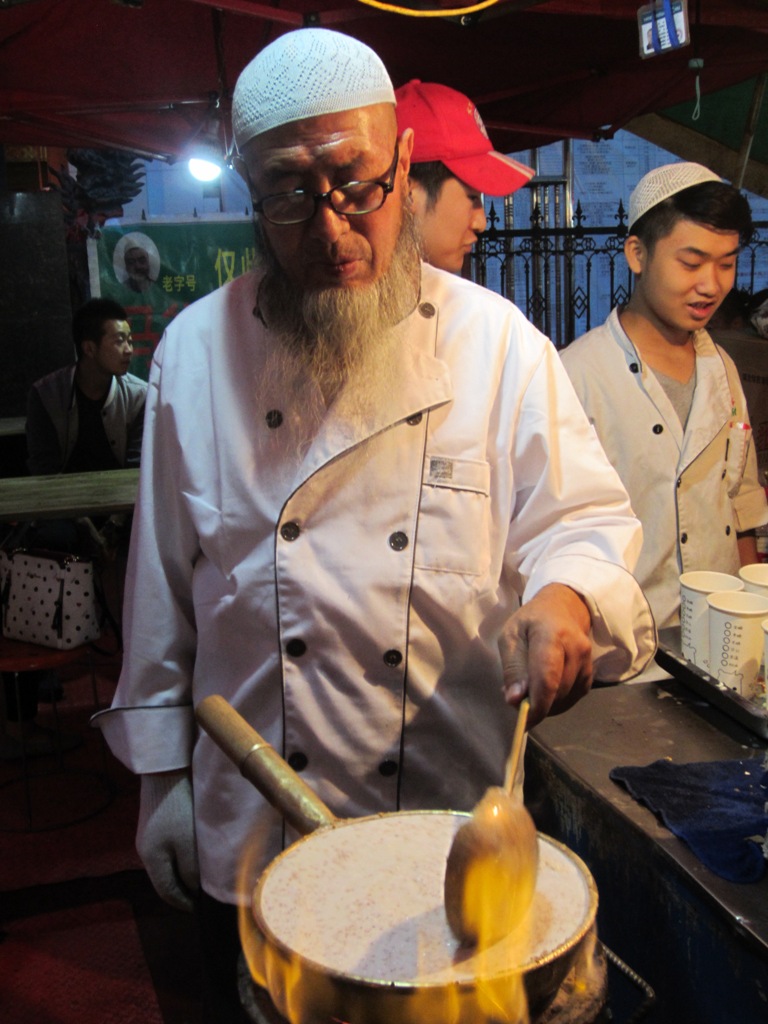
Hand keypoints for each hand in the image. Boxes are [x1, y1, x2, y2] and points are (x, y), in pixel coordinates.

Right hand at [137, 770, 199, 911]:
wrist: (166, 771)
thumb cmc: (179, 810)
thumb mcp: (188, 844)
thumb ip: (191, 871)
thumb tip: (194, 889)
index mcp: (151, 860)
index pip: (167, 893)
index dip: (184, 904)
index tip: (201, 909)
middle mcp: (144, 850)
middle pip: (164, 879)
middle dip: (182, 890)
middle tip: (202, 895)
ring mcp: (148, 835)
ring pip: (166, 864)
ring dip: (181, 872)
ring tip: (200, 875)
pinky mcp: (154, 822)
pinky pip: (167, 849)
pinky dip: (179, 857)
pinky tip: (192, 853)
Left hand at [500, 583, 592, 726]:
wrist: (562, 609)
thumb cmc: (530, 623)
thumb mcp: (510, 637)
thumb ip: (512, 669)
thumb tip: (515, 700)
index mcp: (551, 634)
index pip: (547, 677)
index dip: (536, 704)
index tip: (523, 720)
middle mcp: (576, 648)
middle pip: (556, 692)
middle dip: (535, 704)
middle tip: (516, 697)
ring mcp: (587, 662)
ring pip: (564, 699)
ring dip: (544, 703)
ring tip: (528, 689)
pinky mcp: (590, 675)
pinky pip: (572, 698)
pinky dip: (555, 702)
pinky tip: (544, 691)